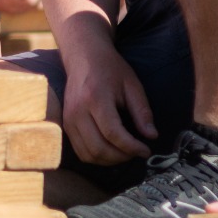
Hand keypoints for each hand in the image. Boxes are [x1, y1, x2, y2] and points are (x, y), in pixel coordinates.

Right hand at [57, 30, 154, 165]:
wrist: (83, 57)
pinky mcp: (66, 124)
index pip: (113, 133)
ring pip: (88, 154)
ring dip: (109, 160)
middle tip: (137, 152)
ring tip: (125, 153)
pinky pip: (80, 150)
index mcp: (96, 98)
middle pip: (99, 148)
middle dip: (122, 156)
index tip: (146, 150)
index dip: (131, 147)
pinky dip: (97, 157)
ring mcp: (68, 119)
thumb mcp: (132, 85)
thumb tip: (151, 136)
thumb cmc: (110, 69)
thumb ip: (142, 112)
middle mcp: (78, 111)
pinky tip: (111, 150)